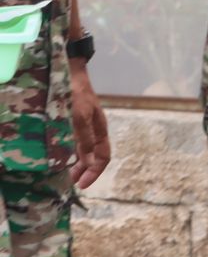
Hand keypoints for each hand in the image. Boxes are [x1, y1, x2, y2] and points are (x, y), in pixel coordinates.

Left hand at [69, 61, 110, 188]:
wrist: (67, 72)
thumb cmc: (75, 93)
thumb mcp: (80, 117)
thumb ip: (84, 139)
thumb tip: (88, 161)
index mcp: (99, 129)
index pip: (103, 156)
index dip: (95, 172)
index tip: (81, 184)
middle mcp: (92, 130)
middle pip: (92, 156)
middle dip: (83, 171)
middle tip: (68, 182)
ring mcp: (81, 126)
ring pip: (81, 151)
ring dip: (73, 163)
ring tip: (61, 173)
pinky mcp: (70, 122)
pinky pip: (71, 143)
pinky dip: (66, 153)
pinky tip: (56, 156)